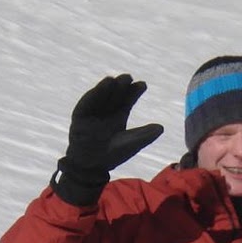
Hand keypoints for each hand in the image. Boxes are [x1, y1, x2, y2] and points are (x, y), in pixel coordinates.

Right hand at [51, 74, 164, 205]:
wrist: (92, 165)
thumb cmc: (112, 155)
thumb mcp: (131, 144)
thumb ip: (145, 135)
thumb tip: (161, 128)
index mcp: (118, 116)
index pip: (127, 101)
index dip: (134, 92)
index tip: (143, 84)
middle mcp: (106, 111)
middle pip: (115, 95)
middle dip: (122, 86)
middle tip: (129, 77)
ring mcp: (93, 112)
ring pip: (102, 96)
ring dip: (107, 87)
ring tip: (115, 80)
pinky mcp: (80, 116)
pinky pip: (87, 103)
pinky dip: (94, 94)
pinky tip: (102, 87)